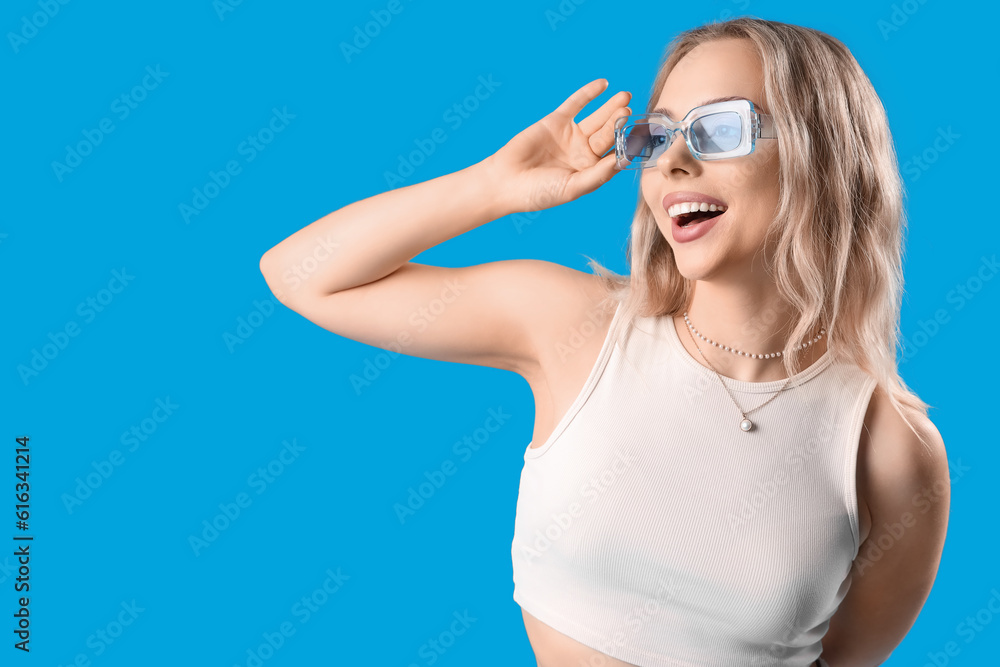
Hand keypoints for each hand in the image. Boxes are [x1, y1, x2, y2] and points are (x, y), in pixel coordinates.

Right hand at [484, 78, 630, 213]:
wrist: (505, 181)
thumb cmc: (538, 193)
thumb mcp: (571, 188)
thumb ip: (597, 175)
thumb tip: (621, 161)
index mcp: (590, 171)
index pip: (615, 156)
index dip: (627, 147)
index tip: (641, 139)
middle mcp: (583, 153)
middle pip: (608, 135)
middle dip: (619, 124)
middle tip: (629, 112)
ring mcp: (571, 135)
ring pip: (596, 118)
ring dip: (610, 107)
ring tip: (624, 97)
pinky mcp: (556, 121)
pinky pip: (576, 103)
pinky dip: (589, 93)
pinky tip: (603, 84)